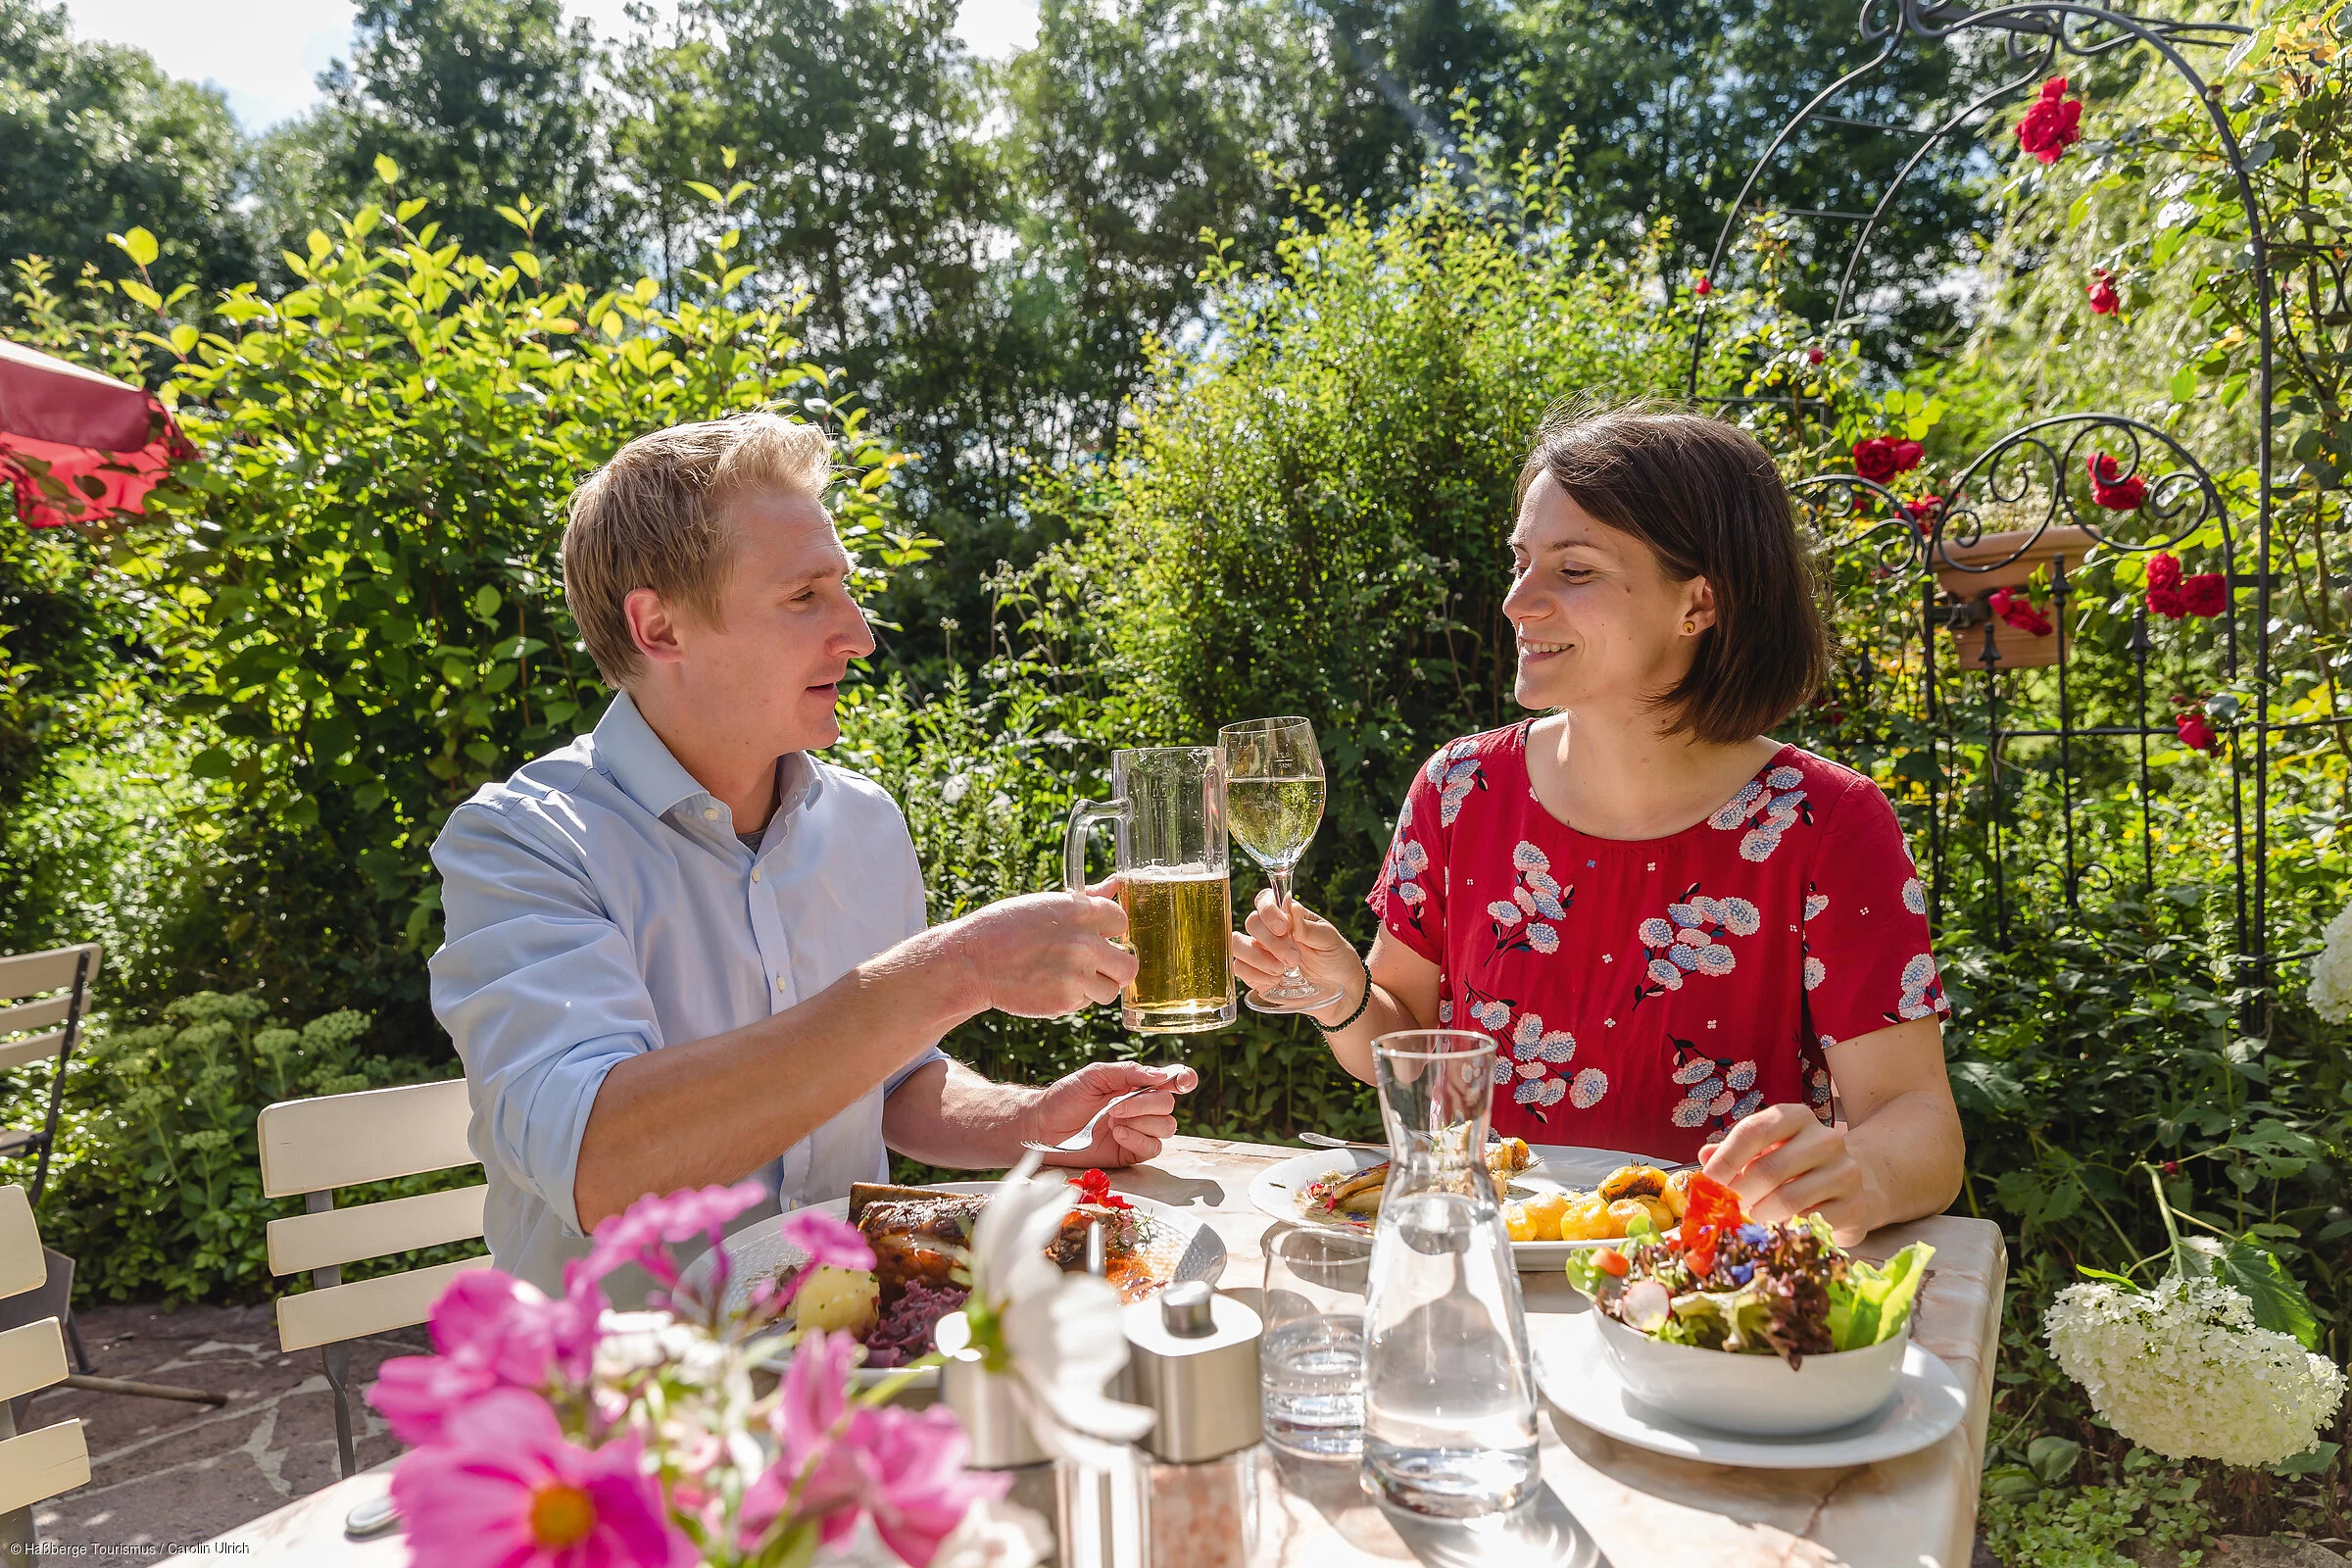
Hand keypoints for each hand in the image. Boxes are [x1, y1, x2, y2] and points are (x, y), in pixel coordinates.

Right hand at [950, 884, 1136, 1018]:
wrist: (972, 961)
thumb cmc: (1006, 927)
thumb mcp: (1046, 904)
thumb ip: (1087, 900)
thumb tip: (1116, 885)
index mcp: (1081, 912)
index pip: (1122, 922)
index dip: (1111, 931)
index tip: (1099, 936)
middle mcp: (1084, 943)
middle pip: (1129, 965)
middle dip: (1116, 967)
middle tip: (1099, 966)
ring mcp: (1076, 975)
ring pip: (1110, 990)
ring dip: (1095, 987)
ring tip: (1068, 977)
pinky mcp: (1064, 1001)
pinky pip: (1084, 1003)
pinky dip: (1072, 998)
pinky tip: (1049, 985)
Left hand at [1025, 1061, 1199, 1167]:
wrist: (1043, 1127)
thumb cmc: (1065, 1097)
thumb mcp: (1095, 1075)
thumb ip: (1128, 1072)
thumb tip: (1161, 1076)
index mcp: (1136, 1085)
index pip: (1171, 1081)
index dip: (1184, 1080)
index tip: (1182, 1083)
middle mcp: (1141, 1108)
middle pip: (1169, 1106)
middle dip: (1146, 1104)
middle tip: (1115, 1106)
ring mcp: (1138, 1131)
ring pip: (1167, 1128)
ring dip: (1142, 1122)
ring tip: (1112, 1120)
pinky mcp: (1130, 1153)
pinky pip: (1152, 1148)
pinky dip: (1139, 1139)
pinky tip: (1117, 1134)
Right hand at [1230, 888, 1362, 1022]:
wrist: (1340, 992)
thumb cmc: (1335, 959)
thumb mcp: (1329, 940)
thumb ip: (1308, 926)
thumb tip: (1290, 904)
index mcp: (1287, 917)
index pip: (1264, 900)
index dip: (1268, 910)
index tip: (1284, 928)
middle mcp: (1269, 932)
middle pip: (1251, 922)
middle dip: (1271, 941)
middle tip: (1294, 958)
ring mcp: (1259, 953)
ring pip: (1238, 944)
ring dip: (1258, 957)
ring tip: (1281, 970)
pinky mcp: (1255, 975)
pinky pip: (1240, 968)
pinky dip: (1256, 974)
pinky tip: (1275, 980)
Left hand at [1702, 1103, 1873, 1246]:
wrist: (1851, 1184)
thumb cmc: (1795, 1166)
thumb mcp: (1764, 1150)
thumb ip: (1733, 1152)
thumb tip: (1704, 1156)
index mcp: (1795, 1117)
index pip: (1752, 1132)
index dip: (1725, 1160)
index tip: (1707, 1183)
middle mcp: (1825, 1138)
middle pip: (1768, 1169)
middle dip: (1740, 1194)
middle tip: (1726, 1210)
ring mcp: (1845, 1171)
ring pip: (1788, 1199)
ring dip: (1760, 1214)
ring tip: (1751, 1218)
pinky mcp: (1855, 1205)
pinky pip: (1811, 1223)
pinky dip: (1788, 1228)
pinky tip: (1781, 1227)